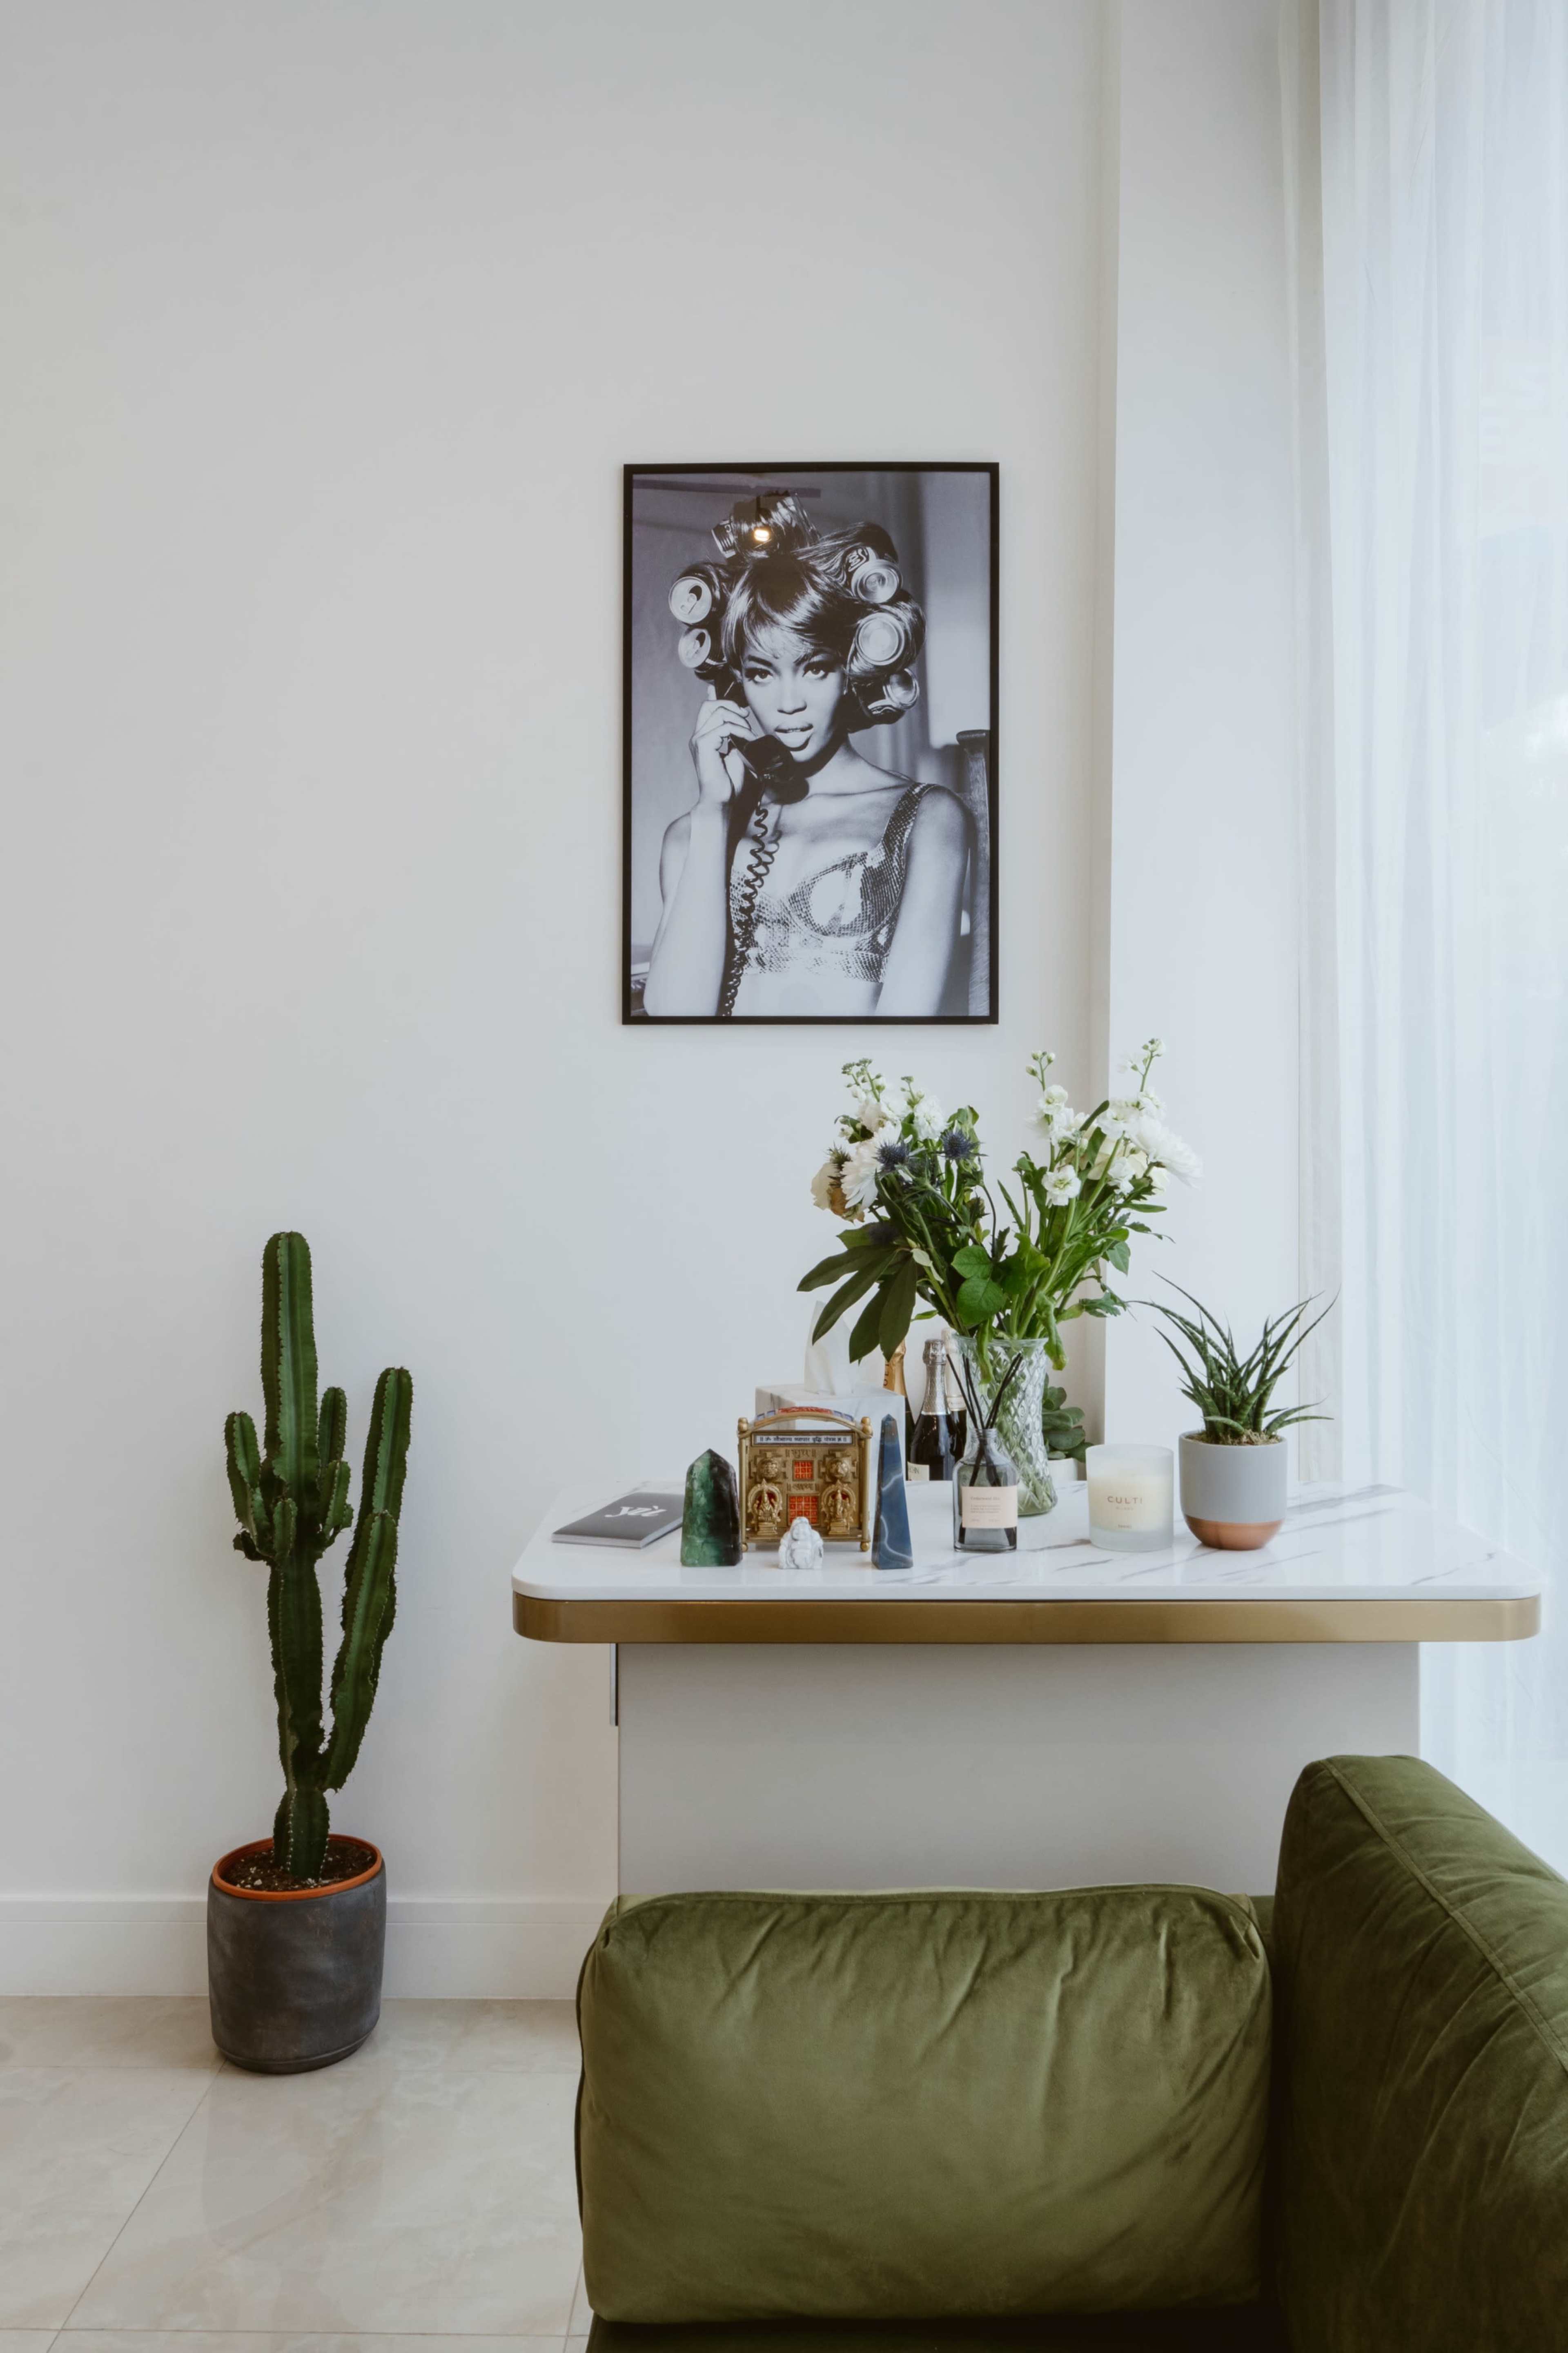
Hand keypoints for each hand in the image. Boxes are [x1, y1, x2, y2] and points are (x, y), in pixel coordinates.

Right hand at [690, 686, 757, 804]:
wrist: (721, 800)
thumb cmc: (728, 782)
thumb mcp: (735, 753)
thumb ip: (735, 737)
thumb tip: (743, 723)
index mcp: (703, 737)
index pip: (707, 708)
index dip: (720, 698)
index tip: (742, 707)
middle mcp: (698, 736)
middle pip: (710, 705)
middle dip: (731, 706)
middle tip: (746, 719)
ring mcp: (699, 740)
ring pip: (719, 712)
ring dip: (739, 720)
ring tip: (749, 735)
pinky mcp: (703, 745)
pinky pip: (724, 727)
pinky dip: (740, 731)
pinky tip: (747, 740)